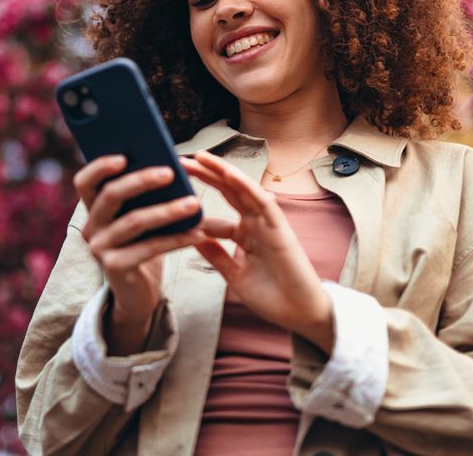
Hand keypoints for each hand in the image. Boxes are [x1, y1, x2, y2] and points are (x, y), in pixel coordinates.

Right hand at [74, 155, 203, 354]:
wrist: (138, 292)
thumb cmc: (142, 244)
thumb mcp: (139, 217)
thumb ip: (143, 195)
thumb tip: (171, 164)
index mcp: (94, 208)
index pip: (85, 181)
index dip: (100, 166)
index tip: (124, 156)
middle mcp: (92, 226)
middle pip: (111, 195)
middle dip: (141, 180)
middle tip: (170, 173)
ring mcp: (100, 248)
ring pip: (134, 221)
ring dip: (168, 210)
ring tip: (195, 204)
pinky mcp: (115, 267)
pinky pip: (149, 247)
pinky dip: (176, 238)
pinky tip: (197, 233)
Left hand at [181, 151, 333, 353]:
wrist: (299, 315)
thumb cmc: (271, 296)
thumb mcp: (235, 275)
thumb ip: (217, 256)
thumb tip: (194, 238)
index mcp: (244, 234)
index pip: (217, 211)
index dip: (197, 199)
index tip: (173, 189)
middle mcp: (254, 223)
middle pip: (227, 191)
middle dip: (205, 175)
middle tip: (181, 161)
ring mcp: (267, 223)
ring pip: (242, 189)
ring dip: (222, 171)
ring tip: (200, 157)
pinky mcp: (279, 227)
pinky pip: (261, 201)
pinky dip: (245, 186)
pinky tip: (228, 173)